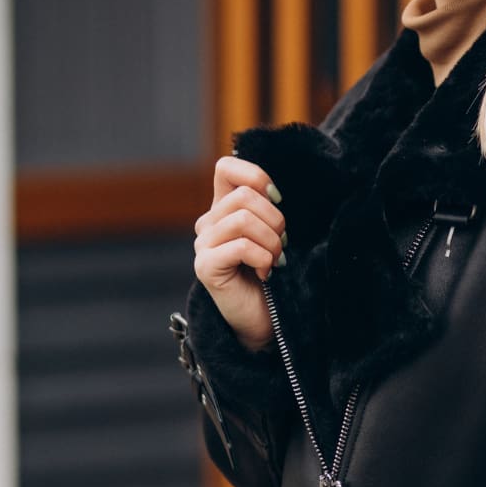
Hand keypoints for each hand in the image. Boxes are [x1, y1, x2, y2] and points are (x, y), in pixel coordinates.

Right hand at [193, 156, 285, 350]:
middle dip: (275, 219)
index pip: (226, 167)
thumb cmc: (273, 274)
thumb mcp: (273, 233)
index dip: (255, 176)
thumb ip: (268, 209)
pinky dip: (263, 258)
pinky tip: (265, 272)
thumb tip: (274, 192)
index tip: (276, 200)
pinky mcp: (206, 267)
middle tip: (282, 244)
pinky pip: (241, 246)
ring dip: (271, 241)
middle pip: (244, 196)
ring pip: (242, 219)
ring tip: (275, 259)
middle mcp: (208, 223)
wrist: (264, 319)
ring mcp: (203, 245)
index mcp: (223, 209)